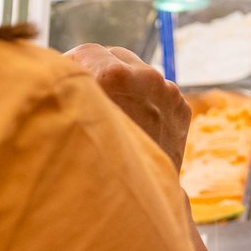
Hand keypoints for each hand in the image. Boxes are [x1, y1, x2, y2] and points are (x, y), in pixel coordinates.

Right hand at [65, 44, 191, 170]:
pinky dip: (146, 100)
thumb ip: (75, 92)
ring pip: (139, 72)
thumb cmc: (95, 163)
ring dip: (125, 84)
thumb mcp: (75, 122)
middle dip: (100, 70)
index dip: (73, 65)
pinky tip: (134, 124)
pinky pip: (159, 91)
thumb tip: (68, 73)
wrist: (140, 200)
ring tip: (112, 113)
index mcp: (114, 77)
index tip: (68, 82)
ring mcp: (168, 92)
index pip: (87, 51)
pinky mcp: (182, 107)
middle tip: (87, 95)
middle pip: (115, 55)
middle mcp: (146, 78)